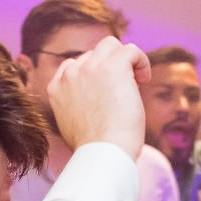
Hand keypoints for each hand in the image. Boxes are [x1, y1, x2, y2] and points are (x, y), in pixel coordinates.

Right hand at [47, 35, 151, 159]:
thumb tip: (95, 102)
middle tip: (123, 90)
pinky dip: (141, 61)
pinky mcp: (113, 67)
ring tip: (136, 81)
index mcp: (56, 88)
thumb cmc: (94, 150)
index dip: (94, 76)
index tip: (106, 93)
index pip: (74, 66)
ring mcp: (89, 68)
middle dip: (109, 68)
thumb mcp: (73, 125)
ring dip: (125, 60)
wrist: (102, 154)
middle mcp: (70, 74)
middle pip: (93, 54)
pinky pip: (131, 50)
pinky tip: (144, 80)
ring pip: (111, 45)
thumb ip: (77, 106)